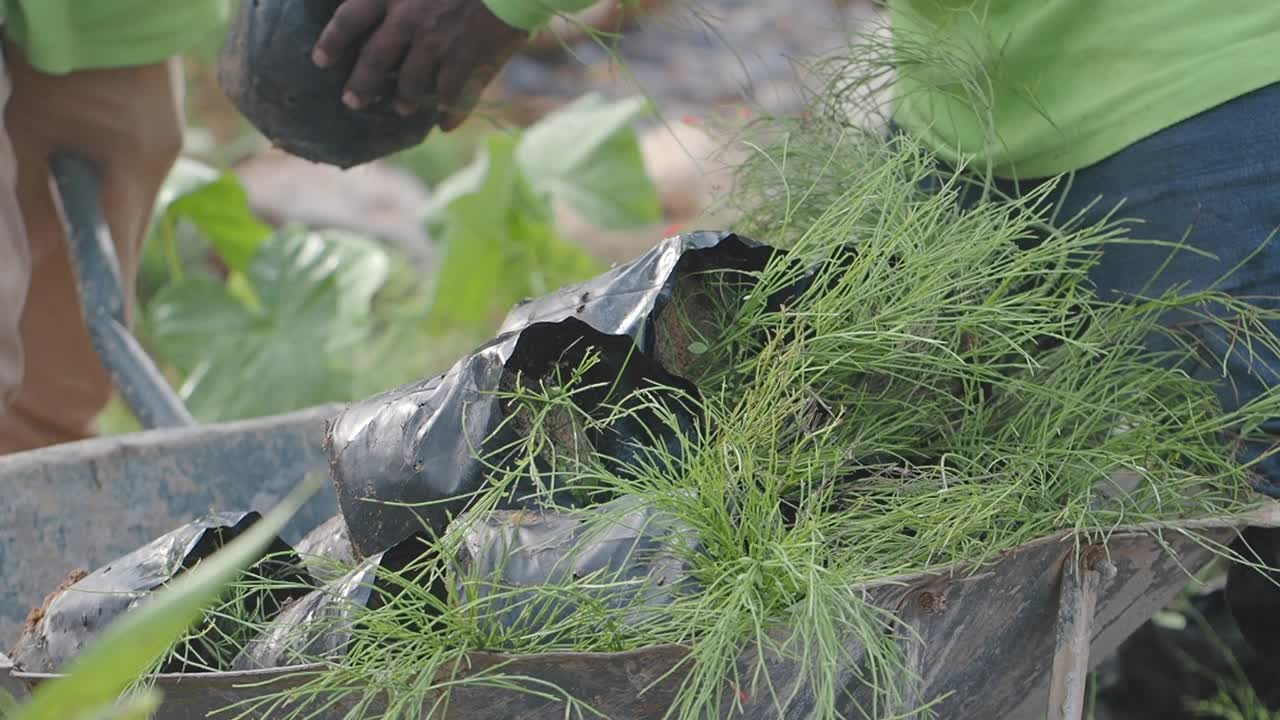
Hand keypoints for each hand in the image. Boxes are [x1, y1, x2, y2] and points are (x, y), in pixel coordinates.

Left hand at [311, 0, 526, 129]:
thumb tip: (371, 11)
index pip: (350, 19)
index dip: (332, 42)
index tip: (319, 60)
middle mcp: (409, 19)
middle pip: (375, 61)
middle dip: (362, 86)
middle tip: (353, 101)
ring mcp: (438, 42)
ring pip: (411, 83)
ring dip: (406, 99)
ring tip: (404, 106)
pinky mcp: (467, 58)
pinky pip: (451, 94)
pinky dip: (449, 112)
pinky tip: (446, 121)